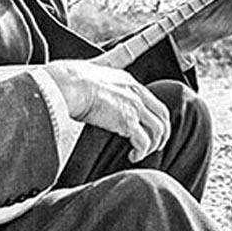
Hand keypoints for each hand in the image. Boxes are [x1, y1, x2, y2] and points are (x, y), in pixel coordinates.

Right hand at [43, 60, 169, 161]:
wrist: (69, 85)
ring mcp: (134, 107)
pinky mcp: (127, 122)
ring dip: (152, 145)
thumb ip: (101, 81)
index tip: (153, 127)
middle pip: (162, 116)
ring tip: (142, 154)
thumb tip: (95, 86)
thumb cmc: (72, 80)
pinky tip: (133, 156)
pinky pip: (143, 142)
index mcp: (128, 82)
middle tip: (156, 145)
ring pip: (157, 130)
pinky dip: (141, 152)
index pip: (152, 100)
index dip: (157, 116)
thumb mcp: (93, 73)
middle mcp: (136, 93)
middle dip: (162, 133)